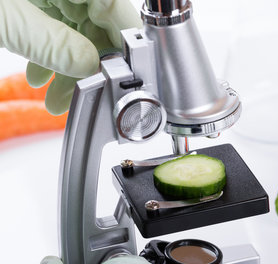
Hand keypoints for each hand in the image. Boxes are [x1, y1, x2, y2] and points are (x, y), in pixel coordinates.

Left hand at [0, 0, 140, 114]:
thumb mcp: (7, 20)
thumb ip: (53, 43)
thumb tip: (92, 67)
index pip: (118, 9)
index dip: (127, 46)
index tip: (127, 79)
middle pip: (100, 26)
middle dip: (93, 68)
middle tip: (85, 98)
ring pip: (78, 34)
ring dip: (70, 72)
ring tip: (57, 101)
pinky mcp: (33, 3)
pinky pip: (54, 30)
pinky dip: (51, 58)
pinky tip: (41, 78)